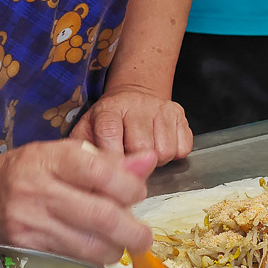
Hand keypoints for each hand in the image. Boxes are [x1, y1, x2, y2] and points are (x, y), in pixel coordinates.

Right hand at [0, 140, 156, 264]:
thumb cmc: (31, 170)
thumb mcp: (66, 154)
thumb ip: (110, 161)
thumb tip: (150, 161)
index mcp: (52, 158)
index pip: (101, 172)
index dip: (130, 187)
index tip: (138, 194)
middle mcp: (39, 190)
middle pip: (101, 216)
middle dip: (132, 232)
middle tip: (143, 238)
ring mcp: (31, 222)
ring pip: (90, 246)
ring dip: (114, 250)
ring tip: (119, 243)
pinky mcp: (26, 248)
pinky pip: (72, 260)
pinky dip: (92, 259)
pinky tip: (95, 250)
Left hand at [70, 87, 192, 165]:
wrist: (135, 95)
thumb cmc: (109, 120)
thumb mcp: (88, 129)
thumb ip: (84, 149)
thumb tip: (85, 172)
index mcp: (110, 108)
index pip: (110, 133)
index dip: (113, 157)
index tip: (114, 173)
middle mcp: (137, 105)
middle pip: (141, 147)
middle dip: (137, 162)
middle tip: (132, 162)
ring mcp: (161, 109)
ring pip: (165, 151)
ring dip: (157, 161)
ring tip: (146, 154)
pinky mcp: (180, 114)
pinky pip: (183, 148)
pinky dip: (174, 155)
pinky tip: (161, 147)